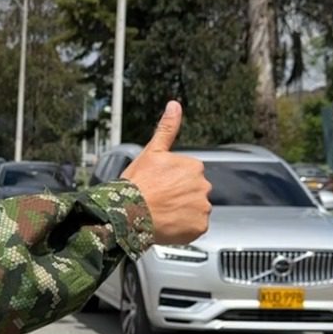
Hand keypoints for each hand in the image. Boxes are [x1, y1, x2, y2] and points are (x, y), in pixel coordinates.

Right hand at [120, 101, 211, 244]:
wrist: (129, 214)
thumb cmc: (137, 184)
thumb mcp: (151, 151)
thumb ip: (167, 128)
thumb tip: (174, 105)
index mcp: (194, 166)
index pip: (188, 176)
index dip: (172, 182)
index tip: (159, 187)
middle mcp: (203, 186)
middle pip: (193, 193)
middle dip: (180, 197)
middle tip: (159, 201)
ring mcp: (202, 207)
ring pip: (195, 210)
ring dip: (182, 213)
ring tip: (162, 214)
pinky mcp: (199, 227)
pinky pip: (195, 227)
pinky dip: (184, 228)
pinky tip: (168, 224)